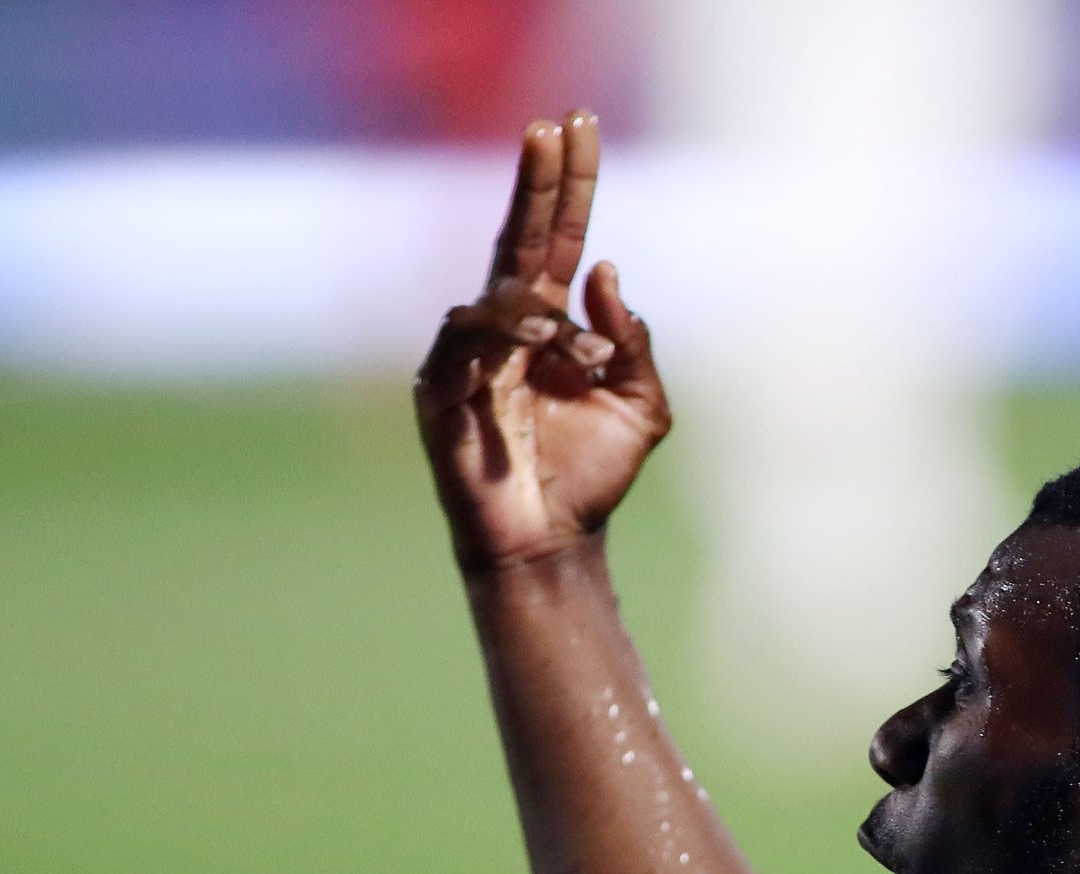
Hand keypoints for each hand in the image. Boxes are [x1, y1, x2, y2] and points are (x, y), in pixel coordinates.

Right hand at [416, 111, 671, 572]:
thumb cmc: (592, 481)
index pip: (559, 238)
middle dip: (537, 183)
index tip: (576, 123)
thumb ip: (630, 342)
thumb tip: (604, 272)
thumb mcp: (641, 408)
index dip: (569, 184)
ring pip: (499, 296)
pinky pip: (462, 341)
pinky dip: (503, 339)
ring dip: (540, 315)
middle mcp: (507, 330)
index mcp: (552, 327)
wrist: (551, 545)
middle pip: (518, 238)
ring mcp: (468, 356)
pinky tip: (539, 355)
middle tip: (549, 128)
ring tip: (572, 359)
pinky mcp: (438, 390)